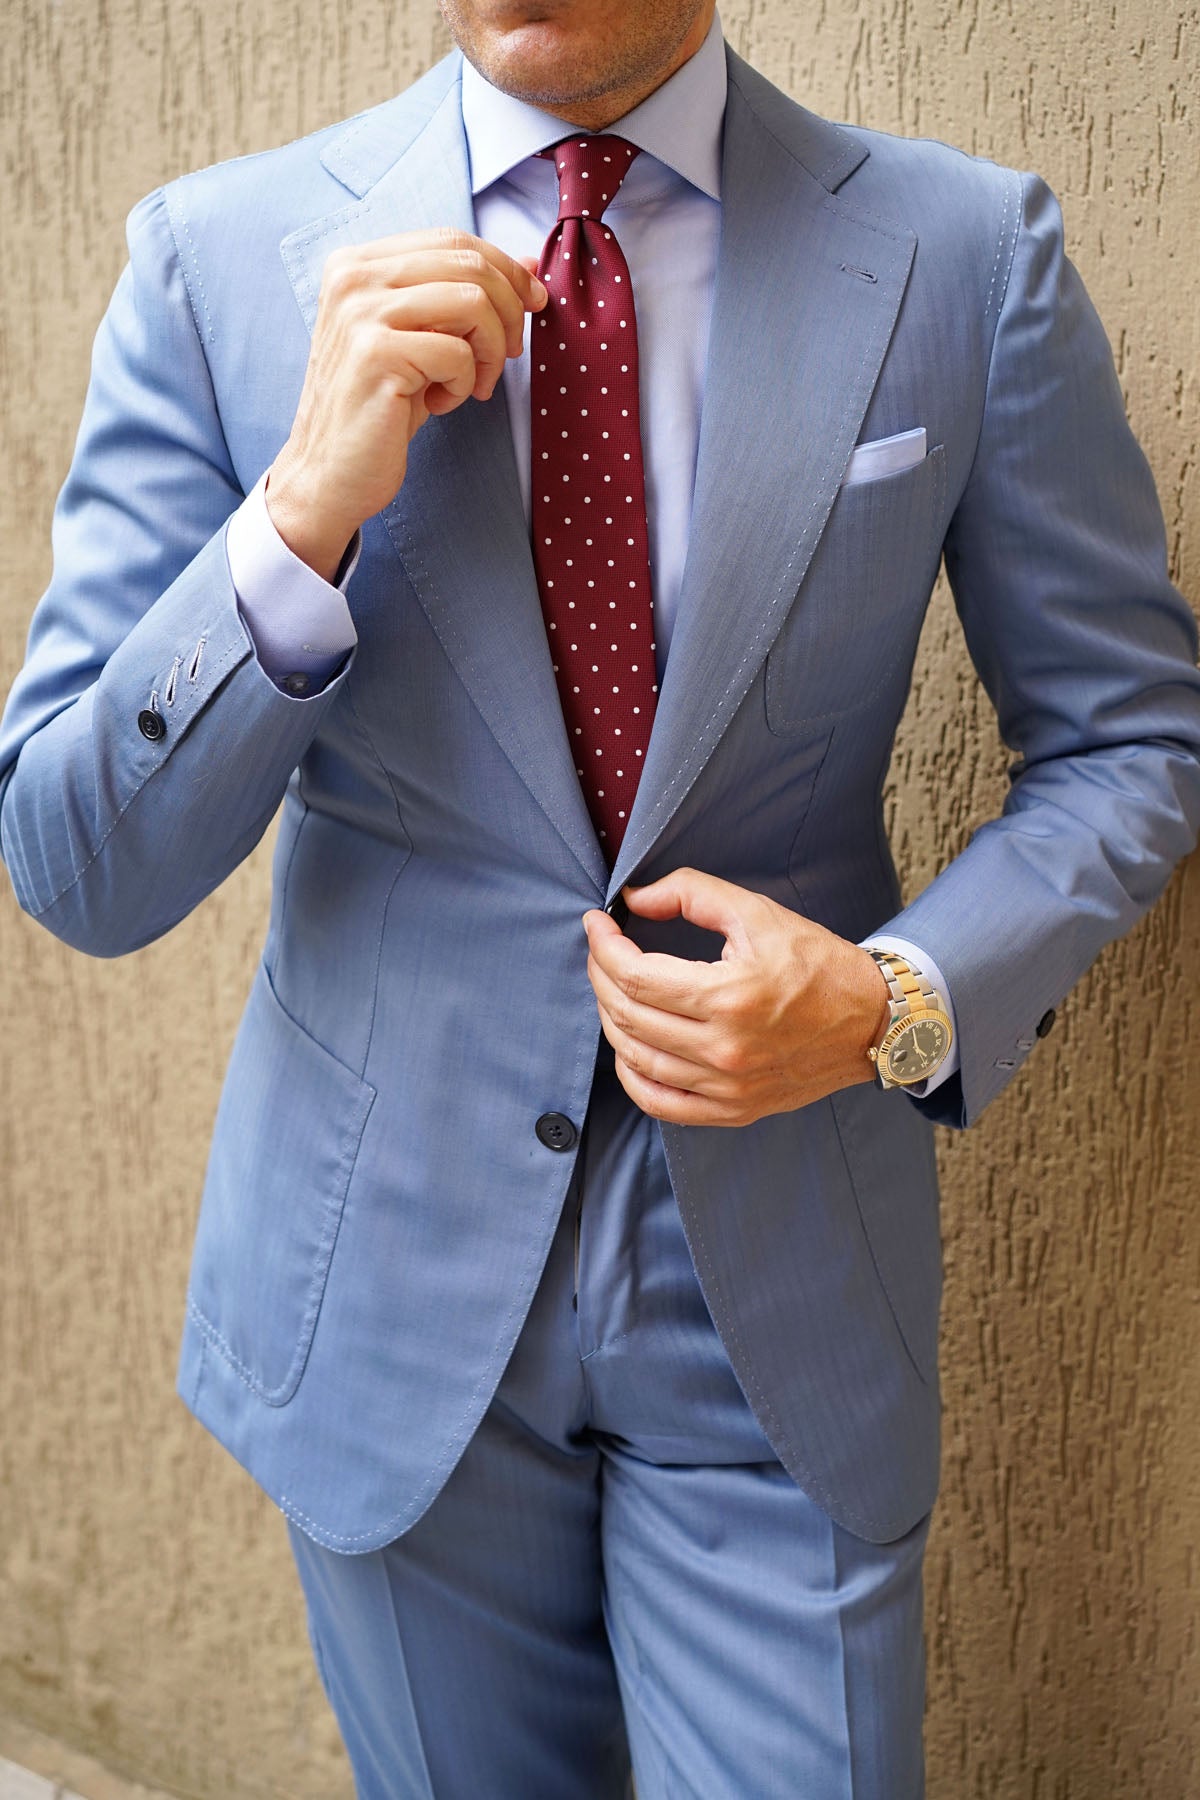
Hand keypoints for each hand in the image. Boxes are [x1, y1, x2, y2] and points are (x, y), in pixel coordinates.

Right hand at [266, 230, 546, 579]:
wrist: (331, 473)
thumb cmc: (381, 408)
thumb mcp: (424, 340)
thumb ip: (462, 296)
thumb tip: (528, 266)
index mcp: (358, 263)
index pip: (452, 239)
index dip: (505, 270)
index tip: (534, 304)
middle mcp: (353, 277)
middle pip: (468, 264)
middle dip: (509, 312)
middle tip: (509, 356)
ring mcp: (359, 312)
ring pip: (472, 302)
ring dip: (490, 350)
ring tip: (474, 385)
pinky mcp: (374, 353)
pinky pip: (457, 351)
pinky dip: (464, 383)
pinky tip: (439, 404)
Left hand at [583, 868, 890, 1125]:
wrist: (871, 1021)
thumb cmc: (816, 962)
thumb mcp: (757, 912)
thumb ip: (691, 894)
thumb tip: (634, 899)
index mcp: (730, 996)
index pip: (636, 975)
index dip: (603, 946)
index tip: (598, 923)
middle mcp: (725, 1049)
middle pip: (628, 1015)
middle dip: (601, 976)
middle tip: (602, 950)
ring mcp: (728, 1087)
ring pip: (636, 1060)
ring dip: (610, 1020)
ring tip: (612, 989)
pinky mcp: (734, 1109)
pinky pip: (662, 1103)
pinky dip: (632, 1076)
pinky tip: (627, 1047)